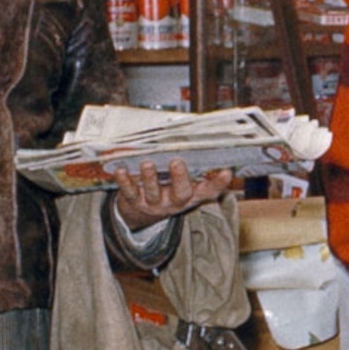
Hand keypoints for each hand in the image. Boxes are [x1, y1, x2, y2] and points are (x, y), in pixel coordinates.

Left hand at [110, 158, 235, 227]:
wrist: (141, 211)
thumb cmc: (168, 186)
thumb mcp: (185, 182)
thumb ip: (194, 167)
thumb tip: (204, 138)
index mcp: (191, 195)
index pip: (210, 190)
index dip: (219, 183)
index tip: (227, 172)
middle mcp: (175, 201)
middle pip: (181, 193)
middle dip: (179, 178)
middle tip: (177, 162)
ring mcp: (155, 203)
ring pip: (154, 192)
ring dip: (151, 178)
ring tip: (148, 164)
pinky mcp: (135, 201)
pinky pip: (130, 192)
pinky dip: (125, 181)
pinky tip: (121, 170)